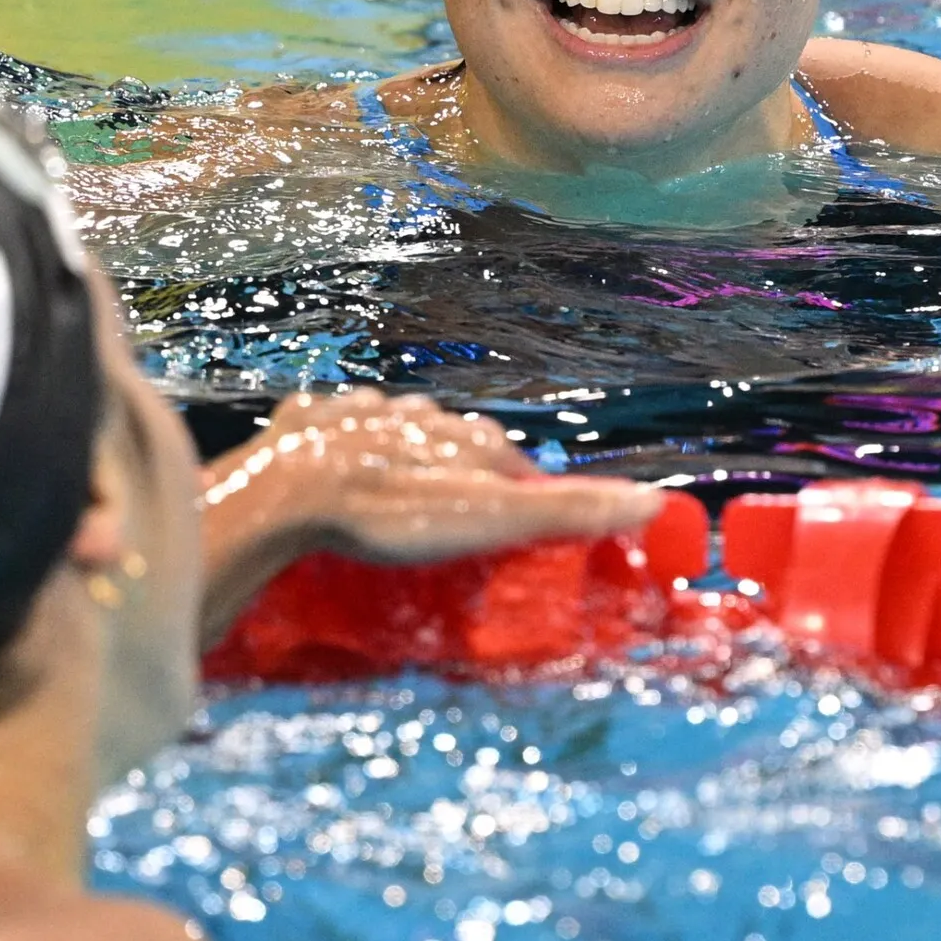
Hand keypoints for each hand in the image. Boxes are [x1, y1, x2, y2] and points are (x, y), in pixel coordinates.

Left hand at [196, 388, 660, 627]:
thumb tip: (653, 501)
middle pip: (455, 442)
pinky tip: (336, 467)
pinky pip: (333, 428)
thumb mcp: (490, 519)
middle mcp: (420, 413)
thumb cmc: (395, 513)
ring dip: (405, 454)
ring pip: (397, 429)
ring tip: (399, 496)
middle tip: (454, 521)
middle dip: (461, 472)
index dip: (520, 496)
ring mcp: (360, 414)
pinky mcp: (306, 425)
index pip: (511, 463)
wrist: (287, 493)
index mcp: (466, 436)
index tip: (518, 527)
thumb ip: (567, 511)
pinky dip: (342, 447)